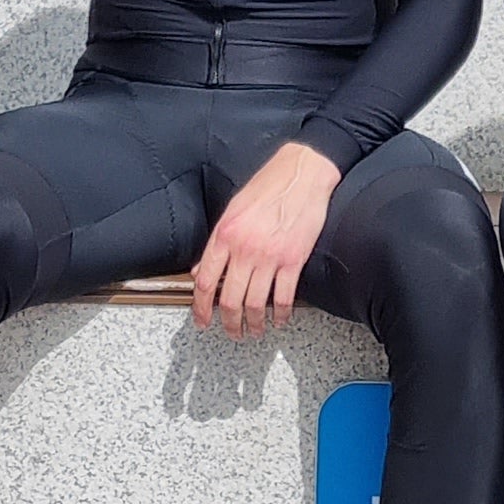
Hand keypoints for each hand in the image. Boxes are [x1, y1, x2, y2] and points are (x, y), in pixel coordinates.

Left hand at [190, 140, 340, 335]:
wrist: (303, 171)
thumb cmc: (269, 184)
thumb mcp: (233, 209)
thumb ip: (217, 243)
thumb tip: (203, 269)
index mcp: (226, 233)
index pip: (205, 281)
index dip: (200, 308)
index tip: (201, 320)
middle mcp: (245, 247)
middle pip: (229, 299)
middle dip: (228, 323)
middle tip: (231, 331)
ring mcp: (270, 256)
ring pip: (255, 304)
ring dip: (253, 324)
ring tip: (254, 331)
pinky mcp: (293, 259)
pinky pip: (284, 298)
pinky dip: (280, 315)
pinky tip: (279, 320)